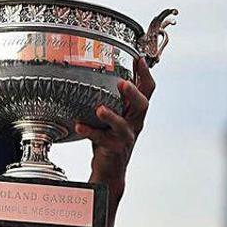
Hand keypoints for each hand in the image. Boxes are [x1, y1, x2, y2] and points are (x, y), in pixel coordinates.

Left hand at [74, 56, 155, 201]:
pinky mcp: (114, 149)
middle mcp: (134, 123)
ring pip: (124, 125)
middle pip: (143, 105)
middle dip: (133, 93)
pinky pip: (101, 138)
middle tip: (122, 83)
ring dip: (112, 116)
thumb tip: (95, 73)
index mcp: (135, 112)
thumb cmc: (109, 138)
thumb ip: (110, 99)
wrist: (110, 168)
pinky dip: (89, 131)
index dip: (145, 74)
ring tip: (100, 109)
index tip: (138, 57)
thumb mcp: (113, 115)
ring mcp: (125, 137)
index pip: (147, 90)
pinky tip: (79, 126)